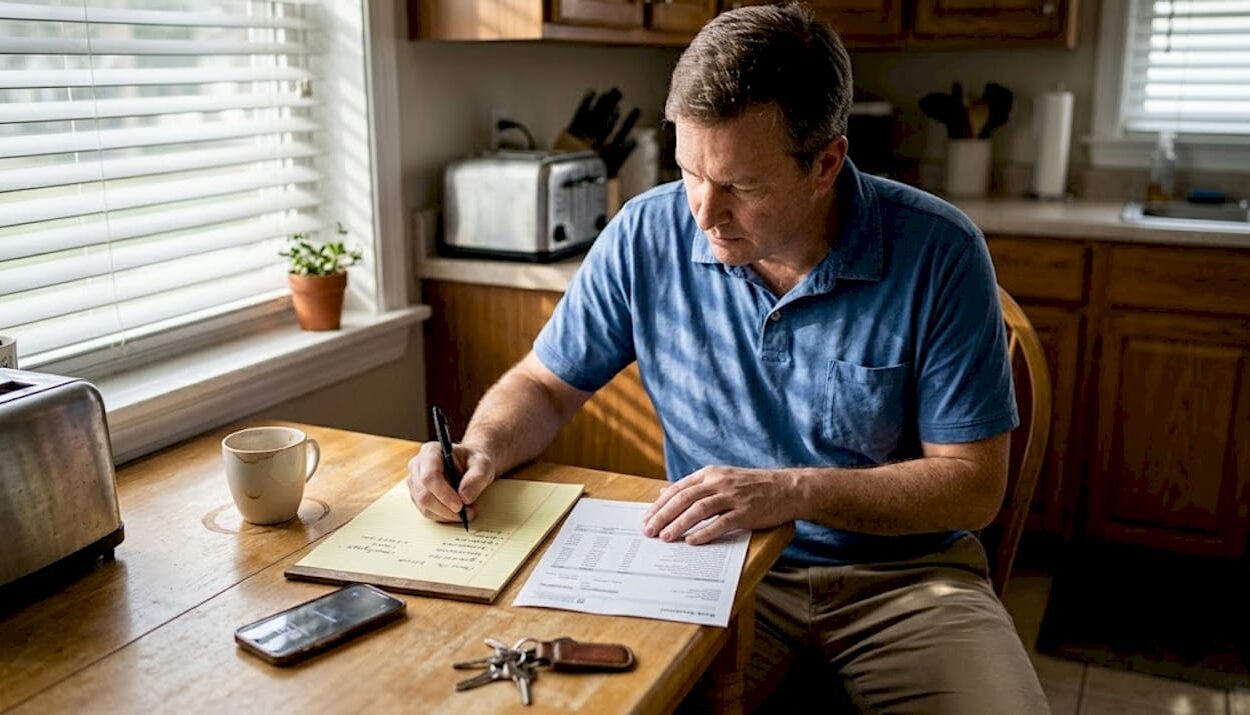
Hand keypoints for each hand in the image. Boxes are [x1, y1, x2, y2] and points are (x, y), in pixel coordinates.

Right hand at [406, 441, 496, 521]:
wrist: (470, 465)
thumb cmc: (474, 461)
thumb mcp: (483, 465)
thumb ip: (477, 477)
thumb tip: (465, 497)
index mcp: (431, 452)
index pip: (430, 476)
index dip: (443, 494)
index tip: (460, 505)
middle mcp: (417, 466)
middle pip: (424, 494)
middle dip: (446, 508)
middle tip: (467, 513)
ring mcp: (415, 482)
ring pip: (424, 506)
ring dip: (446, 514)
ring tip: (466, 512)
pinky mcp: (417, 496)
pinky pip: (427, 512)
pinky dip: (443, 516)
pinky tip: (457, 512)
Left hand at [641, 465, 797, 545]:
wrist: (787, 488)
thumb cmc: (752, 486)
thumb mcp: (721, 478)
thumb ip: (694, 486)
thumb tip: (664, 491)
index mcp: (710, 474)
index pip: (679, 489)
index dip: (660, 504)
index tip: (646, 518)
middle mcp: (719, 482)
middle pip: (685, 498)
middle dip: (664, 515)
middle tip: (649, 530)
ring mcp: (733, 497)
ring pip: (699, 509)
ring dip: (679, 524)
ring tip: (665, 537)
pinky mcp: (746, 512)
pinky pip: (722, 523)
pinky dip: (705, 532)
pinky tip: (692, 541)